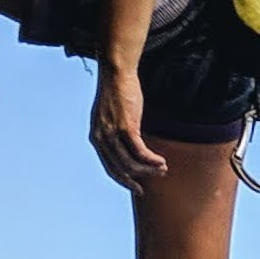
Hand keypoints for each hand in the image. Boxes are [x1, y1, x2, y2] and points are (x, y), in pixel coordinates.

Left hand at [90, 63, 168, 189]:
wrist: (116, 72)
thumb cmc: (117, 91)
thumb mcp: (112, 116)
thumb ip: (115, 132)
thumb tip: (129, 144)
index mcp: (96, 137)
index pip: (109, 167)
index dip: (124, 180)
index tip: (137, 186)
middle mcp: (101, 139)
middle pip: (120, 169)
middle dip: (139, 178)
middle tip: (155, 178)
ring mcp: (112, 134)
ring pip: (131, 163)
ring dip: (149, 169)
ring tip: (162, 168)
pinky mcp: (125, 127)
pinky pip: (139, 152)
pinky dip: (151, 159)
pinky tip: (161, 161)